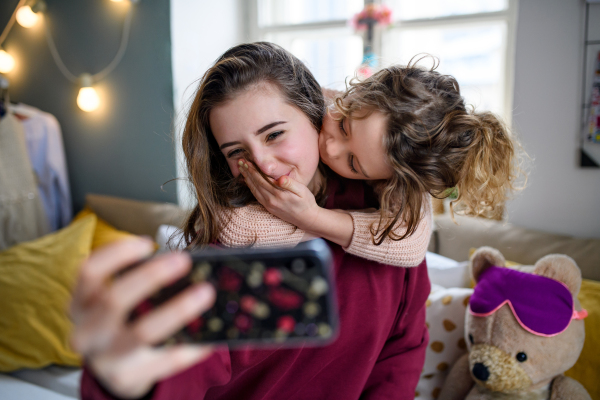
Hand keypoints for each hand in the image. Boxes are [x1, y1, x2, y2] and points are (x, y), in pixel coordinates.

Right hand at [70, 238, 215, 398]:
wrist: (112, 372)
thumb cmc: (120, 324)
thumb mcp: (113, 303)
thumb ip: (137, 283)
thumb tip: (183, 264)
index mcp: (80, 304)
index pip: (88, 272)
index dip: (116, 255)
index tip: (147, 243)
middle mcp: (86, 331)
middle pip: (114, 299)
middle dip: (151, 277)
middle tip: (184, 260)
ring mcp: (104, 358)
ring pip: (142, 332)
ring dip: (178, 310)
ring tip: (205, 293)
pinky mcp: (126, 378)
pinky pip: (165, 360)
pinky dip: (190, 347)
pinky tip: (209, 337)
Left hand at [238, 159, 321, 231]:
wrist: (306, 218)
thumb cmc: (306, 202)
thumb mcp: (302, 190)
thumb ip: (291, 184)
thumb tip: (281, 178)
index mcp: (279, 194)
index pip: (262, 179)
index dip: (254, 170)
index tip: (247, 161)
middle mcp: (271, 200)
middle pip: (255, 183)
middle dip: (247, 172)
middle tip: (240, 162)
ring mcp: (268, 205)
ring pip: (254, 189)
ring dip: (247, 179)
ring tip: (241, 169)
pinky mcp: (268, 208)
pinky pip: (256, 196)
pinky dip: (250, 187)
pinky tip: (248, 182)